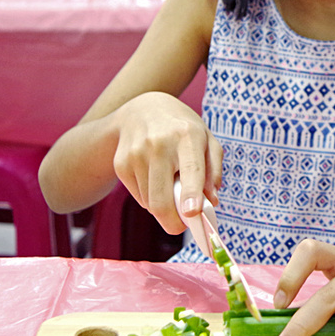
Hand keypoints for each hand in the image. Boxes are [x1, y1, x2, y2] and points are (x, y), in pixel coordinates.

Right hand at [110, 92, 222, 233]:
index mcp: (186, 136)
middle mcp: (159, 144)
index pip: (190, 169)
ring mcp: (136, 154)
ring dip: (163, 205)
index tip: (191, 213)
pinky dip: (150, 198)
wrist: (142, 110)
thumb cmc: (182, 128)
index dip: (191, 194)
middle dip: (173, 223)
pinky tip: (155, 178)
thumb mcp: (206, 139)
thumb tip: (211, 201)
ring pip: (150, 203)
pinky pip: (139, 197)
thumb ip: (214, 170)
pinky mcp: (121, 164)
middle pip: (161, 199)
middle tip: (182, 225)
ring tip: (170, 185)